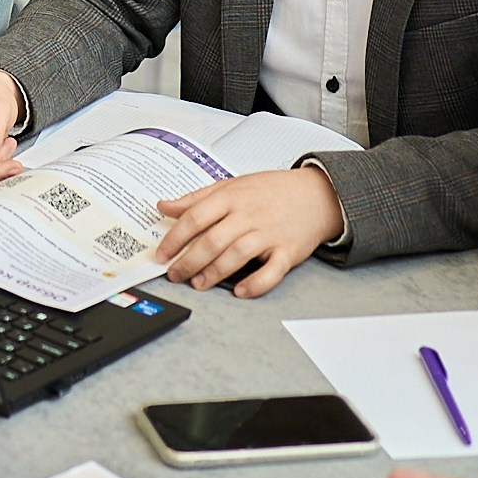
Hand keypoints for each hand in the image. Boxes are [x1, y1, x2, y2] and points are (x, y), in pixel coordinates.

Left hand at [152, 166, 345, 295]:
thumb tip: (164, 206)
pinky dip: (256, 283)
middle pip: (213, 240)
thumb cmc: (271, 191)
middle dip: (189, 261)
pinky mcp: (288, 252)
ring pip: (237, 255)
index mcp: (231, 197)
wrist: (315, 194)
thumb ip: (196, 198)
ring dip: (215, 273)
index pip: (195, 217)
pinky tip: (240, 291)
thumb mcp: (230, 185)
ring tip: (198, 284)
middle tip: (175, 275)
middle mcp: (248, 215)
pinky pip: (272, 271)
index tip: (161, 254)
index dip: (175, 238)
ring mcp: (269, 234)